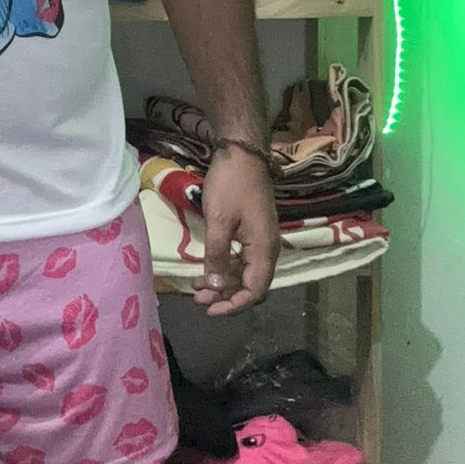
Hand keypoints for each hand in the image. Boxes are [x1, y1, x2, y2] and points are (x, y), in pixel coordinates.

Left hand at [194, 150, 281, 316]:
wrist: (242, 153)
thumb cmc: (231, 185)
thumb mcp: (219, 221)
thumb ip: (217, 256)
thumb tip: (215, 287)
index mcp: (265, 249)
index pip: (255, 289)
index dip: (234, 304)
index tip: (211, 310)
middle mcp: (267, 248)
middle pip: (249, 283)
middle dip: (224, 295)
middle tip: (197, 299)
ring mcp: (261, 239)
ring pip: (243, 271)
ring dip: (222, 282)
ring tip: (196, 288)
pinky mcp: (252, 230)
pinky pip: (241, 257)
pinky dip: (223, 266)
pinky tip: (206, 269)